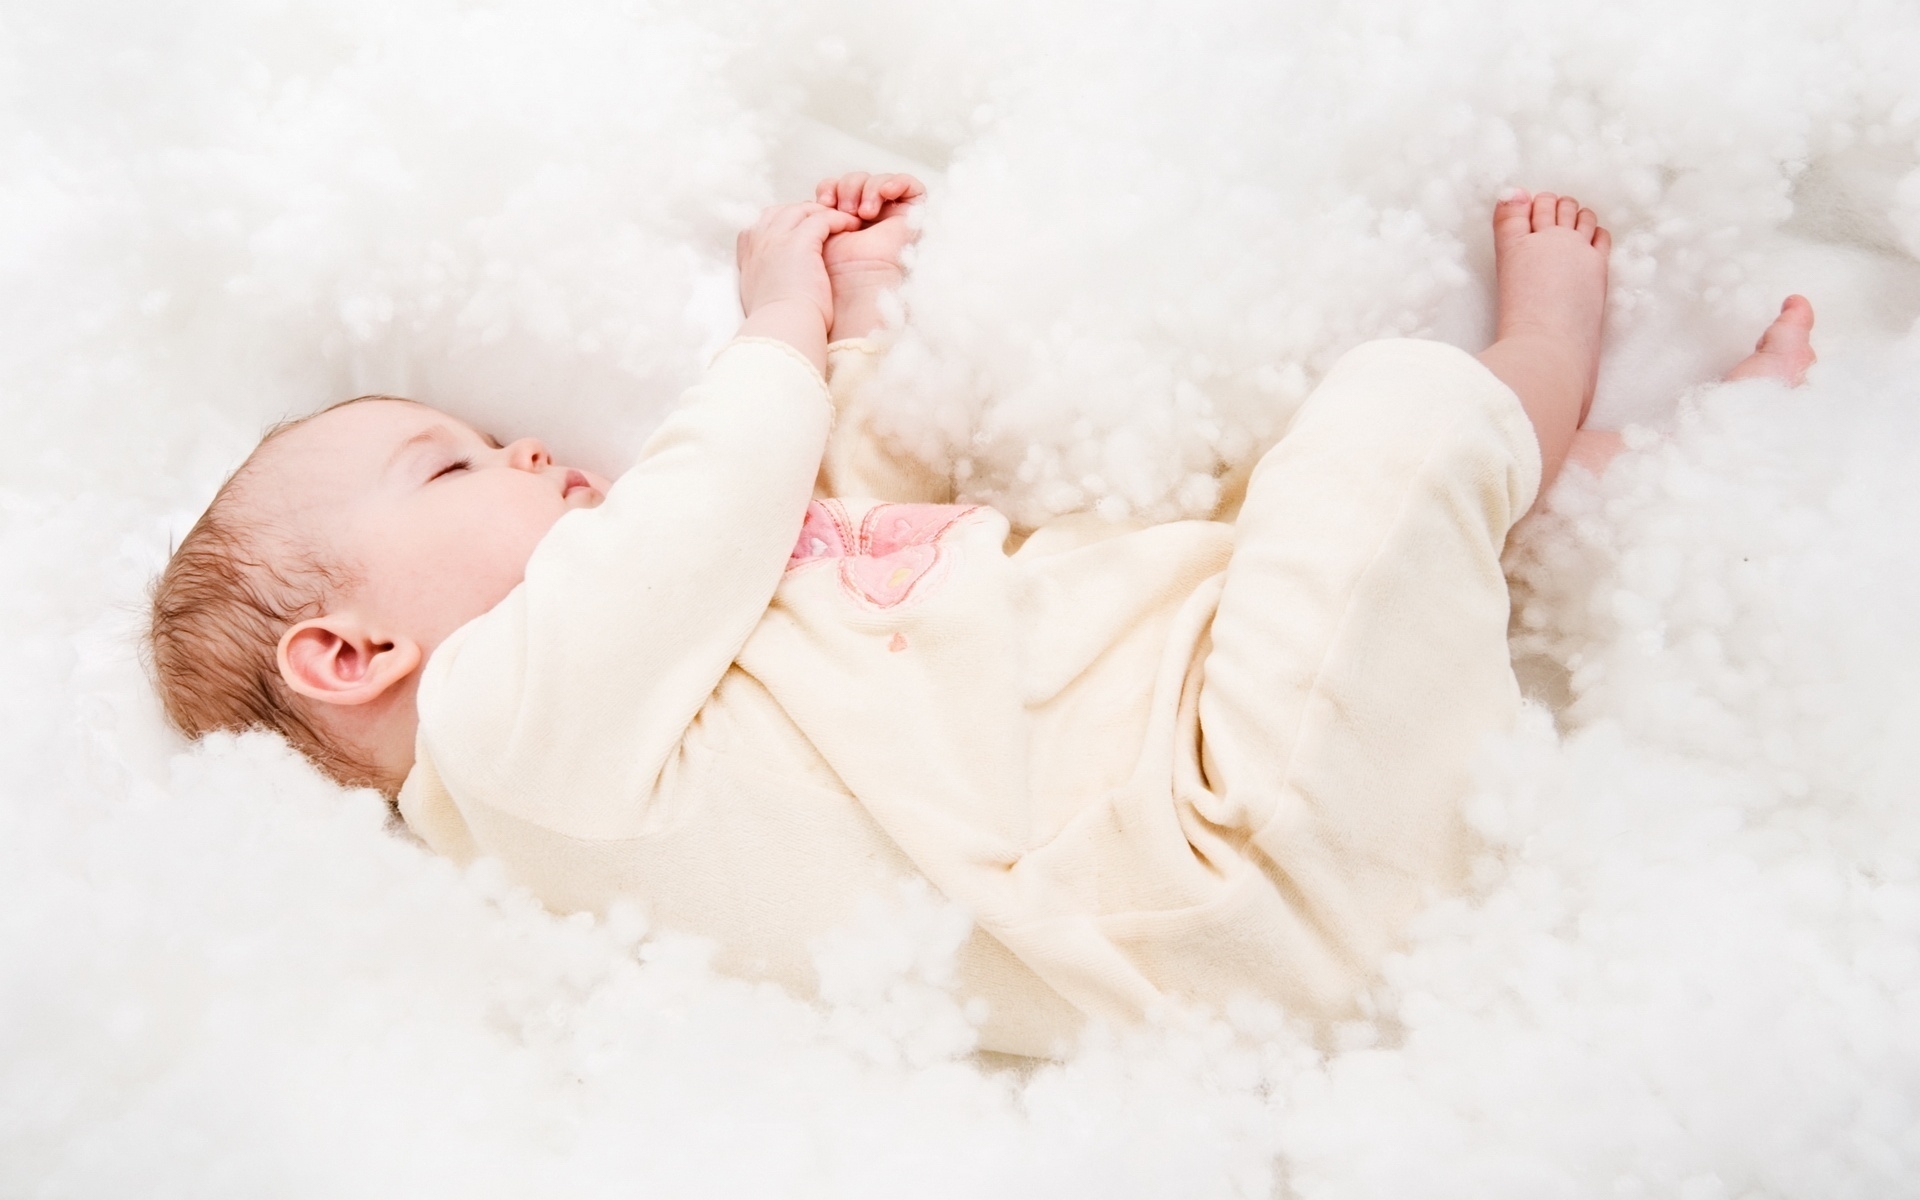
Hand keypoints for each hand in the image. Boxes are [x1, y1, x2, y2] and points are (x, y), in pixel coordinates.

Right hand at [735, 201, 862, 328]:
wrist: (783, 329)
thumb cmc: (779, 323)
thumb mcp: (762, 297)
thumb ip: (766, 279)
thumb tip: (777, 280)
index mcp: (748, 255)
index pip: (764, 223)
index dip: (786, 222)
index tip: (804, 231)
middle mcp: (758, 241)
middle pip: (783, 211)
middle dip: (806, 212)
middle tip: (829, 222)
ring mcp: (776, 238)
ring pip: (803, 209)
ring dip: (824, 212)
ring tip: (844, 221)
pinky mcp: (799, 241)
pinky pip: (822, 218)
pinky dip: (838, 219)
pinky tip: (852, 225)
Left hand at [815, 172, 924, 338]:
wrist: (847, 295)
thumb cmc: (826, 274)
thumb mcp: (808, 235)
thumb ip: (810, 213)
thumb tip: (810, 199)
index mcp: (841, 226)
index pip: (837, 189)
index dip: (829, 188)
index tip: (820, 203)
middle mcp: (866, 223)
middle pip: (857, 182)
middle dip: (847, 188)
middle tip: (844, 210)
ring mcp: (891, 220)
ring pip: (879, 182)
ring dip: (868, 189)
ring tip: (864, 213)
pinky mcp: (913, 219)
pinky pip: (911, 186)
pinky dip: (898, 182)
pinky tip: (886, 193)